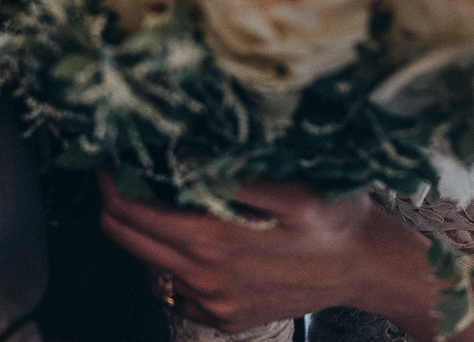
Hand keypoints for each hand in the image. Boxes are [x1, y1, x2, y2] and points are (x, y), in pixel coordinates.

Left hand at [98, 175, 434, 334]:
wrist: (364, 267)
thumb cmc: (332, 216)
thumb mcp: (291, 185)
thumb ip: (235, 175)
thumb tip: (187, 161)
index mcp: (212, 239)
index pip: (130, 213)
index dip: (112, 181)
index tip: (109, 155)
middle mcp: (203, 277)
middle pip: (126, 239)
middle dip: (117, 202)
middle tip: (124, 169)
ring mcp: (212, 303)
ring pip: (150, 264)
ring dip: (146, 231)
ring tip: (160, 195)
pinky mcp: (224, 317)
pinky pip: (178, 288)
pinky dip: (173, 259)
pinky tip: (195, 234)